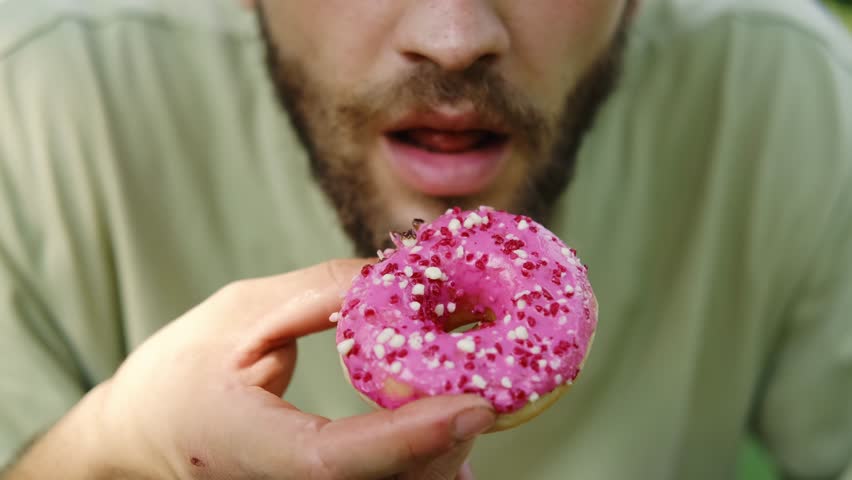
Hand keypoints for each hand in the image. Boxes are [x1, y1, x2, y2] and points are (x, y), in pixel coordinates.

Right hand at [10, 260, 493, 478]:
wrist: (146, 429)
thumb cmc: (181, 371)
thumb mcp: (240, 311)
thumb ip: (321, 294)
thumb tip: (401, 276)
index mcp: (246, 445)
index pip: (333, 459)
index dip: (409, 438)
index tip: (474, 405)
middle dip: (448, 443)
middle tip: (494, 384)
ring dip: (446, 452)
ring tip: (476, 393)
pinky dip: (427, 455)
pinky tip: (447, 421)